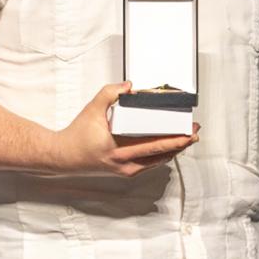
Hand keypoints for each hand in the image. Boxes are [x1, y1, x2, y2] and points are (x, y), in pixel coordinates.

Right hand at [51, 83, 197, 175]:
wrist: (64, 157)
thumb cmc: (77, 135)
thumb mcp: (92, 109)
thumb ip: (110, 94)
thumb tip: (130, 86)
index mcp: (116, 148)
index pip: (151, 142)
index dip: (172, 137)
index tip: (185, 129)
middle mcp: (123, 162)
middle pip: (160, 153)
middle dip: (180, 142)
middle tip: (194, 132)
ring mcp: (125, 170)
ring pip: (157, 161)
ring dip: (174, 150)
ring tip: (187, 139)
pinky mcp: (125, 172)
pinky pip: (150, 164)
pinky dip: (162, 156)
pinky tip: (170, 148)